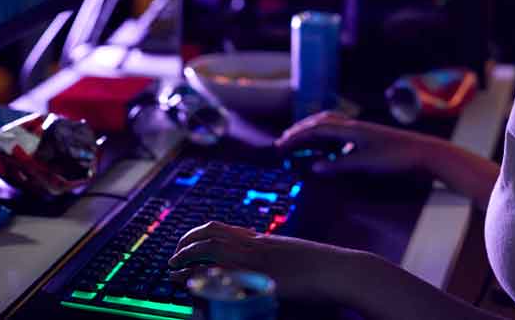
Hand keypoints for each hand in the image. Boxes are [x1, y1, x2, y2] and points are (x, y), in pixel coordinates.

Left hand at [167, 221, 360, 302]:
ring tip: (173, 270)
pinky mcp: (261, 279)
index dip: (198, 234)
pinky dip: (205, 278)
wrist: (341, 270)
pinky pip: (225, 276)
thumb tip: (258, 258)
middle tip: (173, 258)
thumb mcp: (292, 254)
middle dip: (186, 245)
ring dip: (187, 259)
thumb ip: (272, 254)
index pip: (221, 228)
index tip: (186, 243)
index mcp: (262, 239)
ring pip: (212, 251)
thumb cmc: (323, 266)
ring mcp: (258, 261)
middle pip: (210, 235)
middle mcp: (256, 246)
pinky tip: (192, 285)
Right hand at [274, 111, 434, 176]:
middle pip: (320, 122)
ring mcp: (361, 131)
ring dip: (312, 130)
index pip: (316, 129)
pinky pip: (340, 132)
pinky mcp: (368, 138)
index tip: (281, 145)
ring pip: (330, 124)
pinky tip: (327, 148)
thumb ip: (339, 164)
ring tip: (300, 140)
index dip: (297, 137)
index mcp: (350, 129)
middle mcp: (353, 126)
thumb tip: (314, 167)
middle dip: (300, 130)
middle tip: (284, 141)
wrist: (424, 153)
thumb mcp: (365, 163)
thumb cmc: (396, 158)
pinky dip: (327, 136)